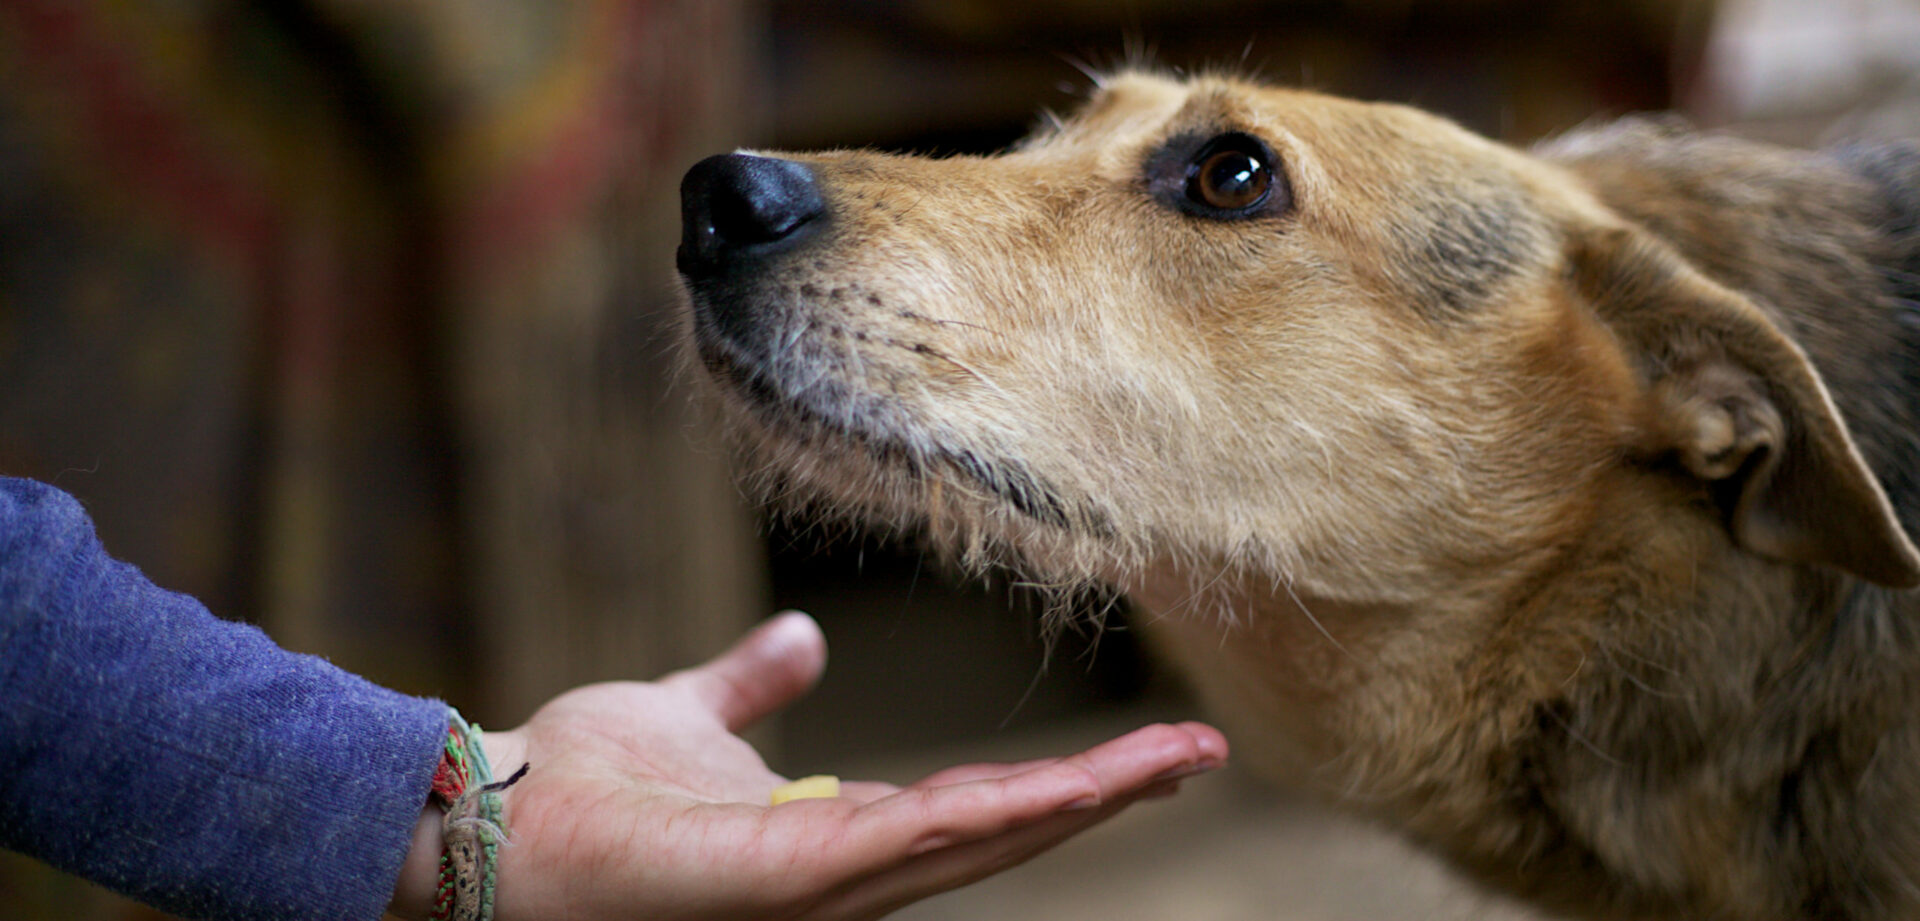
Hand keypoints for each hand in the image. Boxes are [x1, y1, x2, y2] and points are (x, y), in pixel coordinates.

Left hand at [388, 611, 1226, 920]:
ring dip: (1078, 805)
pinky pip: (909, 843)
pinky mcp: (790, 878)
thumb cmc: (581, 785)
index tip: (1140, 747)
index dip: (1058, 784)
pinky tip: (1064, 791)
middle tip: (1202, 752)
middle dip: (1105, 796)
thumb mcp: (689, 712)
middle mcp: (846, 874)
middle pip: (1002, 833)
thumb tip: (807, 636)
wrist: (489, 816)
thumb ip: (750, 682)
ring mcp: (822, 886)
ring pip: (978, 842)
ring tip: (1172, 763)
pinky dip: (995, 819)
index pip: (971, 808)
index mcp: (834, 835)